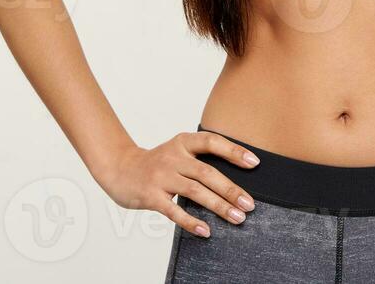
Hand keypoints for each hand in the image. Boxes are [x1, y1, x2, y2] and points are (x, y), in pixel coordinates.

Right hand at [94, 131, 260, 237]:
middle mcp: (172, 157)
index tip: (255, 163)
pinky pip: (174, 211)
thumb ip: (200, 160)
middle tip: (250, 204)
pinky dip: (191, 222)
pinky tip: (206, 231)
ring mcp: (161, 176)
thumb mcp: (177, 152)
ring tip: (237, 218)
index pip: (212, 142)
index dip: (234, 151)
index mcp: (182, 142)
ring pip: (195, 191)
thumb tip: (235, 180)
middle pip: (207, 172)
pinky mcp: (150, 196)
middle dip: (231, 190)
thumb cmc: (157, 163)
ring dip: (218, 206)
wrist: (119, 169)